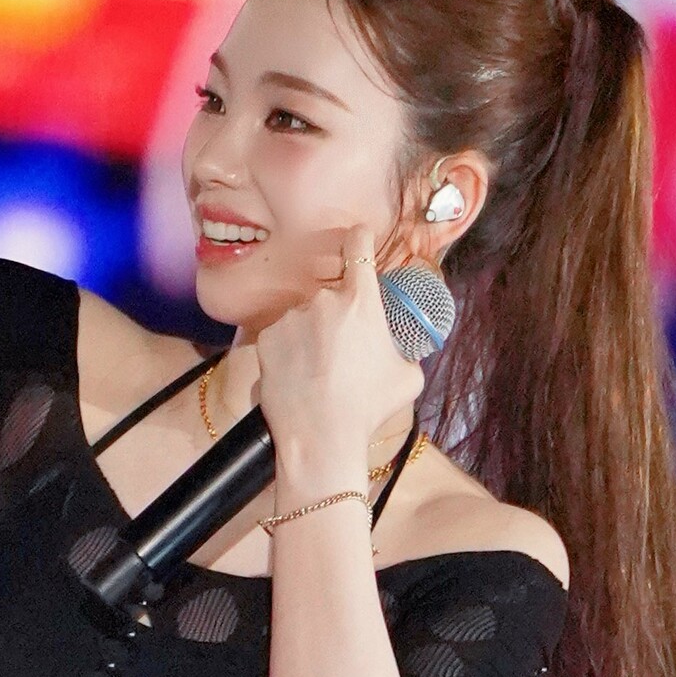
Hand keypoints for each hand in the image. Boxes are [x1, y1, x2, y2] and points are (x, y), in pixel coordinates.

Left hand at [254, 225, 423, 484]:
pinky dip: (288, 353)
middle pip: (331, 296)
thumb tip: (407, 349)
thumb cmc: (368, 408)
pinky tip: (297, 379)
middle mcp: (322, 301)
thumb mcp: (408, 377)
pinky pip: (281, 338)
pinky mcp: (266, 340)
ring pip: (304, 319)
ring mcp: (290, 319)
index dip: (359, 238)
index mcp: (360, 301)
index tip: (358, 239)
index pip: (359, 245)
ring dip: (310, 337)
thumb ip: (406, 351)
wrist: (319, 437)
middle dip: (337, 318)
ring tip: (318, 375)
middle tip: (342, 354)